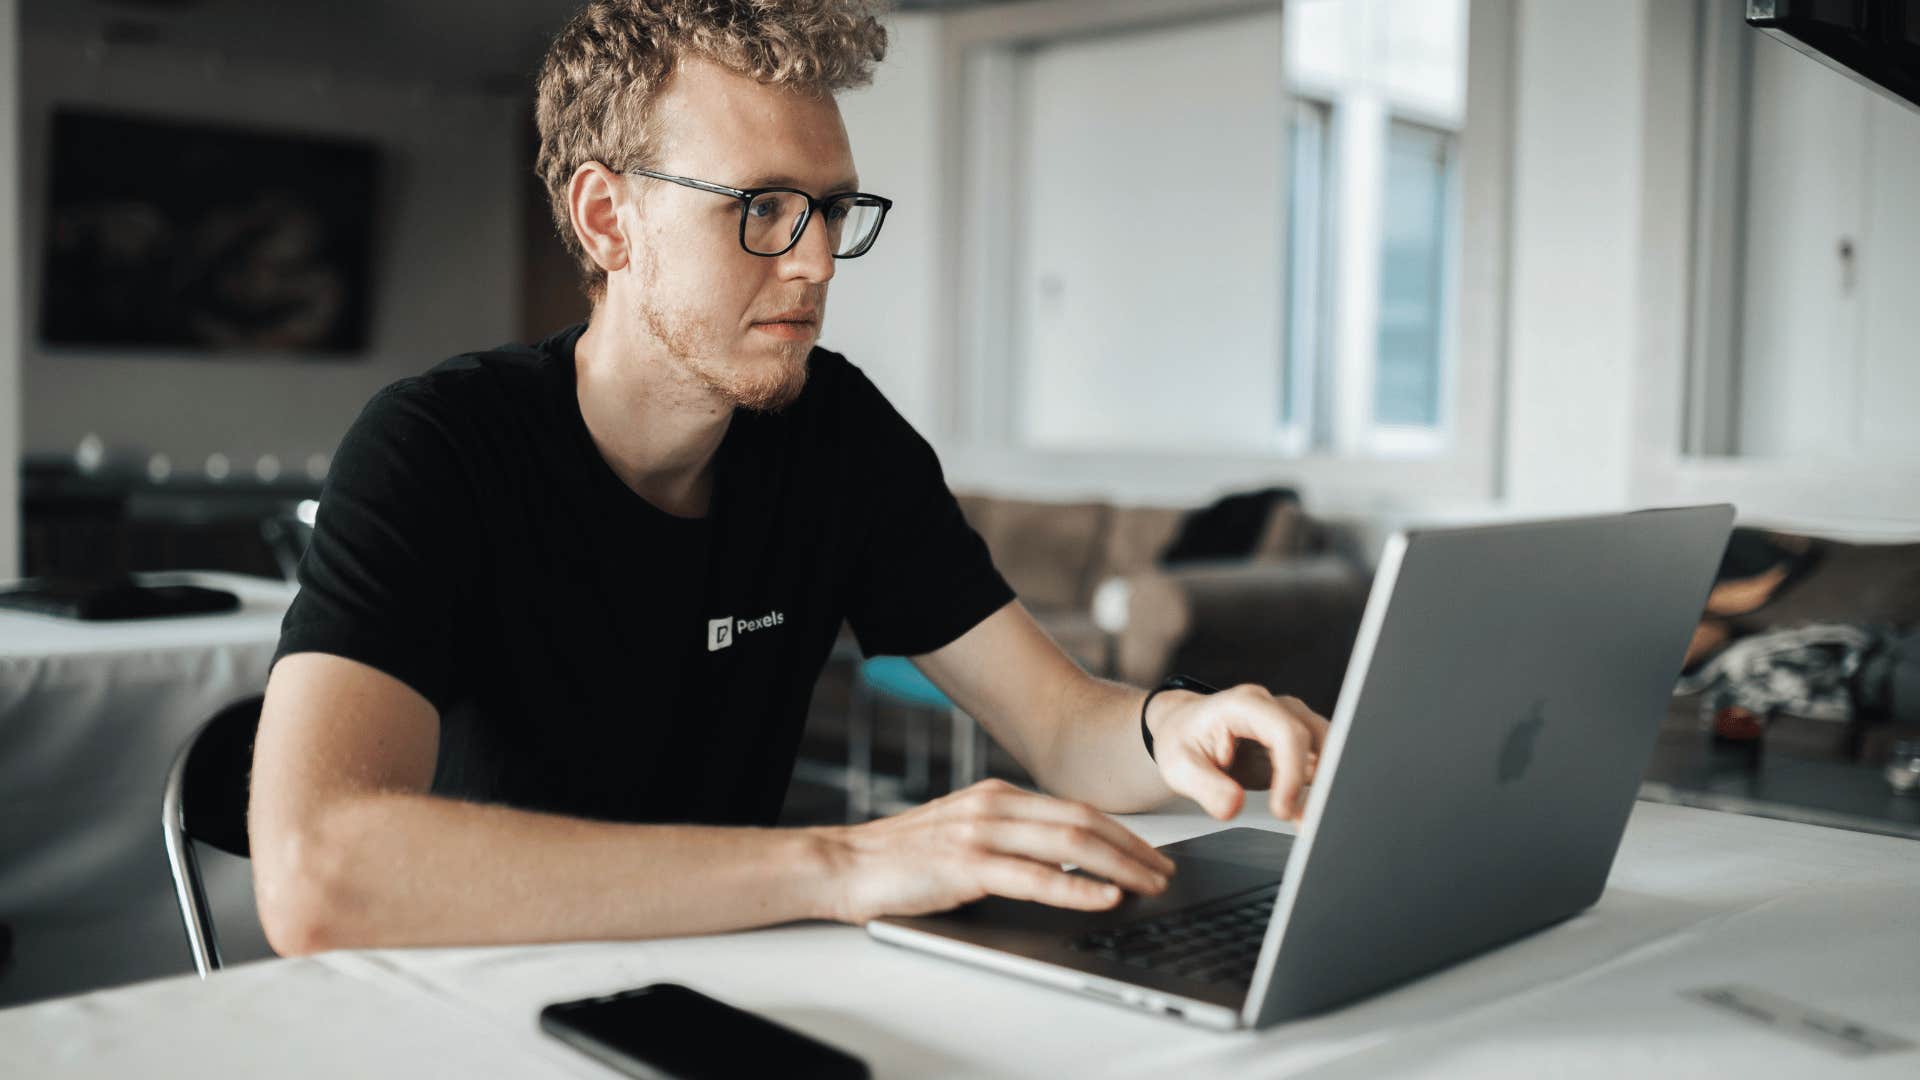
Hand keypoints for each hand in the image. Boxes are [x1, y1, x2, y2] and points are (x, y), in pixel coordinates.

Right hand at [817, 779, 1177, 924]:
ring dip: (1118, 867)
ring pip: (1068, 843)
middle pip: (1083, 822)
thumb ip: (1010, 838)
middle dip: (1133, 850)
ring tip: (1149, 887)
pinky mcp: (966, 864)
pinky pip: (1034, 876)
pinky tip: (1102, 897)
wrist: (845, 865)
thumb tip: (1067, 860)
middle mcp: (994, 805)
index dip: (1122, 833)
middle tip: (1165, 874)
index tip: (1153, 856)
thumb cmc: (904, 858)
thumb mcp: (965, 834)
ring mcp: (980, 832)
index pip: (1076, 809)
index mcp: (997, 795)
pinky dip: (1075, 887)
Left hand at [1147, 685, 1328, 821]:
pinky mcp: (1298, 741)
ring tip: (1308, 822)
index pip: (1285, 733)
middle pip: (1317, 737)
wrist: (1183, 728)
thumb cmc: (1181, 739)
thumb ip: (1204, 786)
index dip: (1291, 773)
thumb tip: (1233, 807)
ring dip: (1325, 786)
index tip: (1283, 810)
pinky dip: (1321, 787)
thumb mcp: (1178, 765)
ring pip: (1329, 748)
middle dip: (1319, 782)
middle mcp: (1274, 707)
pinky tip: (1309, 812)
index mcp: (1244, 705)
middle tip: (1307, 822)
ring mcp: (1290, 721)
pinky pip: (1322, 761)